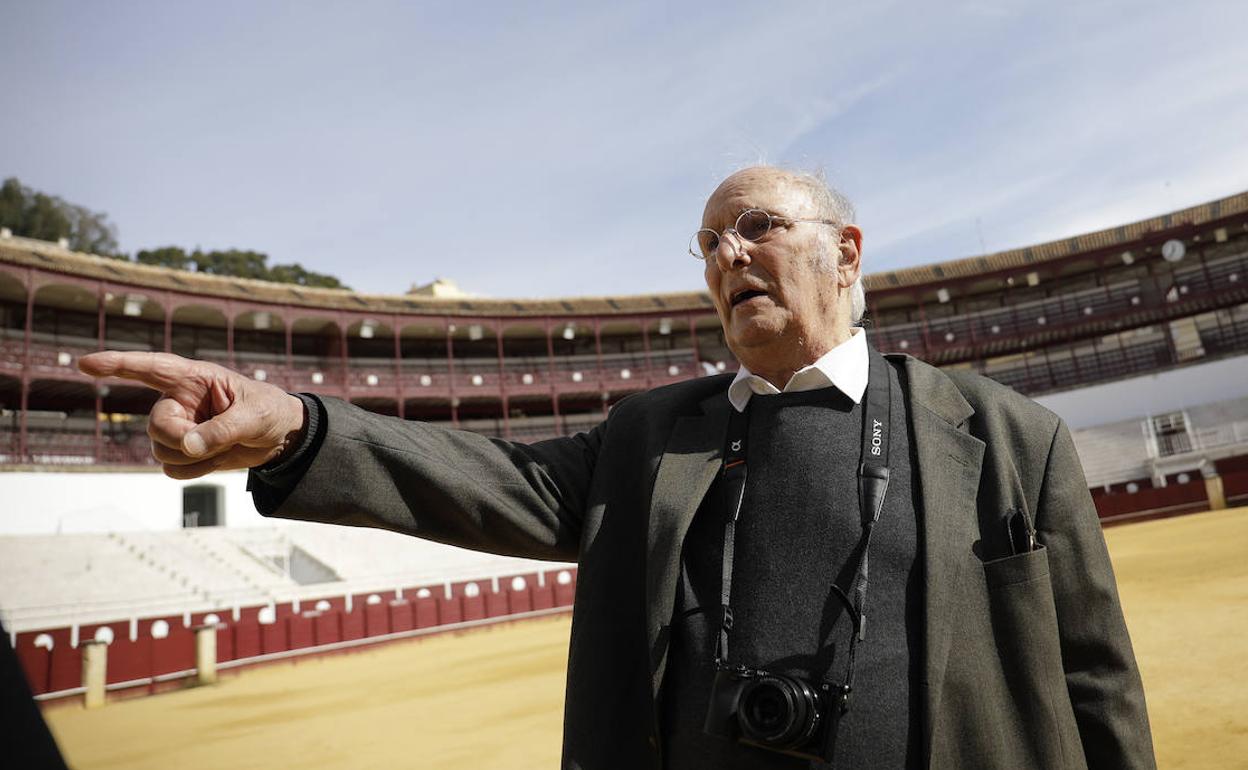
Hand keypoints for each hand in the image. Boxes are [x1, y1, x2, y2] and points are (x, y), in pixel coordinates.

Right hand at [78, 351, 307, 478]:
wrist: (280, 436)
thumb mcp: (254, 416)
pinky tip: (217, 459)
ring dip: (193, 457)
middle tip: (213, 442)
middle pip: (156, 425)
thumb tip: (188, 446)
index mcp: (194, 379)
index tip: (85, 363)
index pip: (150, 368)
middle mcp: (179, 401)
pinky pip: (171, 469)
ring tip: (224, 446)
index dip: (117, 364)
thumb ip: (222, 429)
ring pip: (161, 450)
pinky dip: (195, 471)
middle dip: (180, 440)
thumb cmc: (269, 412)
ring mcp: (179, 426)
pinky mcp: (183, 450)